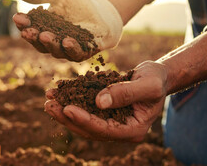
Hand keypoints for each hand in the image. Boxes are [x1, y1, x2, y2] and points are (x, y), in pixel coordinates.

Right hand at [13, 0, 122, 61]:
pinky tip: (67, 41)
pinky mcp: (84, 52)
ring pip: (56, 50)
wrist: (101, 14)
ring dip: (50, 44)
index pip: (29, 28)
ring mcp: (67, 50)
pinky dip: (71, 48)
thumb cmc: (76, 4)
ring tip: (45, 35)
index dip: (23, 24)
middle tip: (28, 31)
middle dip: (33, 37)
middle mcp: (52, 42)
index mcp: (42, 28)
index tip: (17, 18)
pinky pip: (76, 53)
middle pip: (40, 42)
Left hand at [44, 60, 166, 141]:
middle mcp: (121, 130)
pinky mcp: (106, 113)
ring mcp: (113, 123)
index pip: (105, 129)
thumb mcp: (147, 84)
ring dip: (65, 111)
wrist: (157, 76)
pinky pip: (86, 110)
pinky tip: (58, 93)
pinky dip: (72, 101)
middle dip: (68, 117)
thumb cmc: (156, 79)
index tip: (67, 108)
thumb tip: (99, 102)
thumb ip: (125, 93)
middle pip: (90, 129)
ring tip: (49, 100)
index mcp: (134, 130)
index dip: (84, 120)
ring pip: (84, 122)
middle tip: (49, 105)